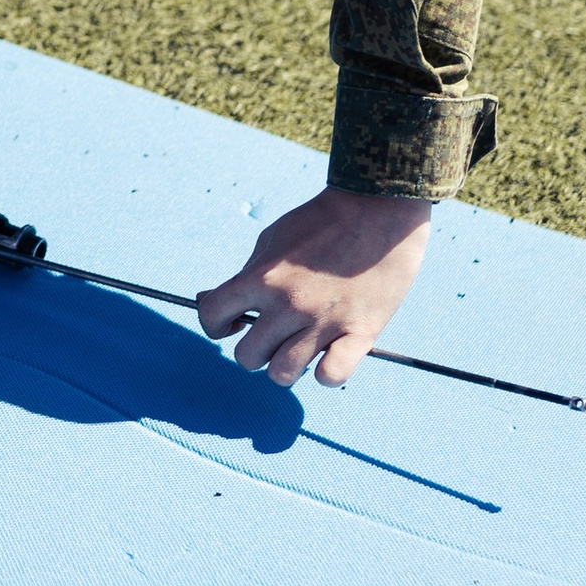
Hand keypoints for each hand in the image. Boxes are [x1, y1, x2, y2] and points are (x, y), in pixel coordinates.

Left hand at [197, 186, 435, 389]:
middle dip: (255, 348)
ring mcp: (325, 322)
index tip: (233, 322)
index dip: (216, 325)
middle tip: (272, 334)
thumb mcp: (271, 240)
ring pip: (283, 374)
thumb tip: (207, 301)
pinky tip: (328, 353)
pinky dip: (326, 372)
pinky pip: (330, 377)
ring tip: (297, 346)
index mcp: (262, 277)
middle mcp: (289, 304)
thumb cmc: (321, 222)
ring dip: (285, 365)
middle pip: (247, 357)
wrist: (378, 208)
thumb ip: (243, 275)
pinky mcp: (361, 333)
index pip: (211, 317)